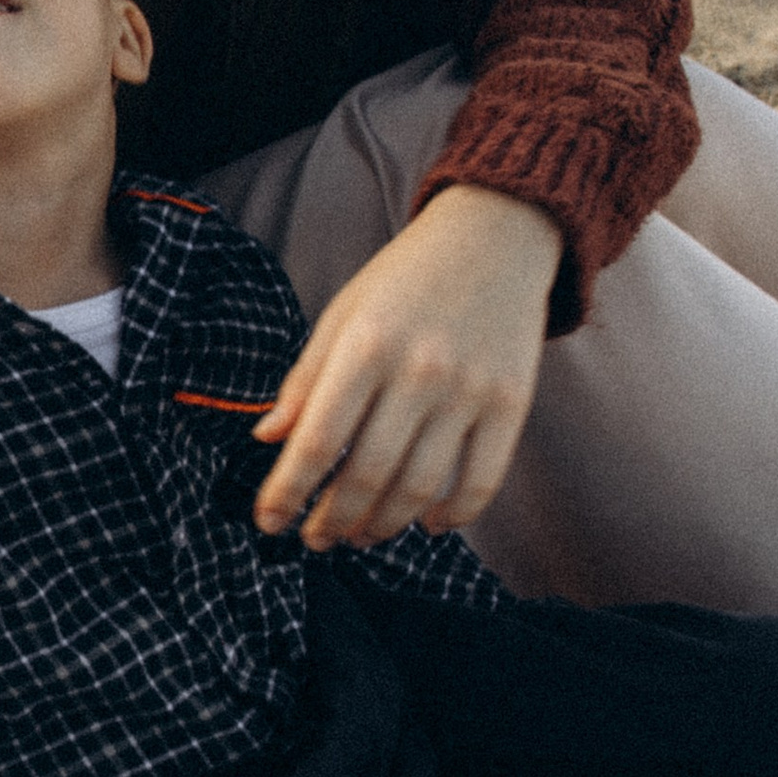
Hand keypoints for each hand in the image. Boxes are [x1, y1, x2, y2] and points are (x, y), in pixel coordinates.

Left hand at [253, 182, 561, 549]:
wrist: (496, 236)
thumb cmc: (405, 279)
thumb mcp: (342, 314)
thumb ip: (305, 379)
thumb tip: (266, 438)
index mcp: (365, 346)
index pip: (316, 441)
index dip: (287, 492)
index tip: (269, 522)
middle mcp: (418, 371)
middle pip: (366, 475)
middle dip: (333, 521)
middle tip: (315, 539)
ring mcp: (469, 391)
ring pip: (420, 488)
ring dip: (383, 526)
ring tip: (359, 535)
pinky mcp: (511, 404)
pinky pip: (481, 481)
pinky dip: (452, 515)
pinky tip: (425, 523)